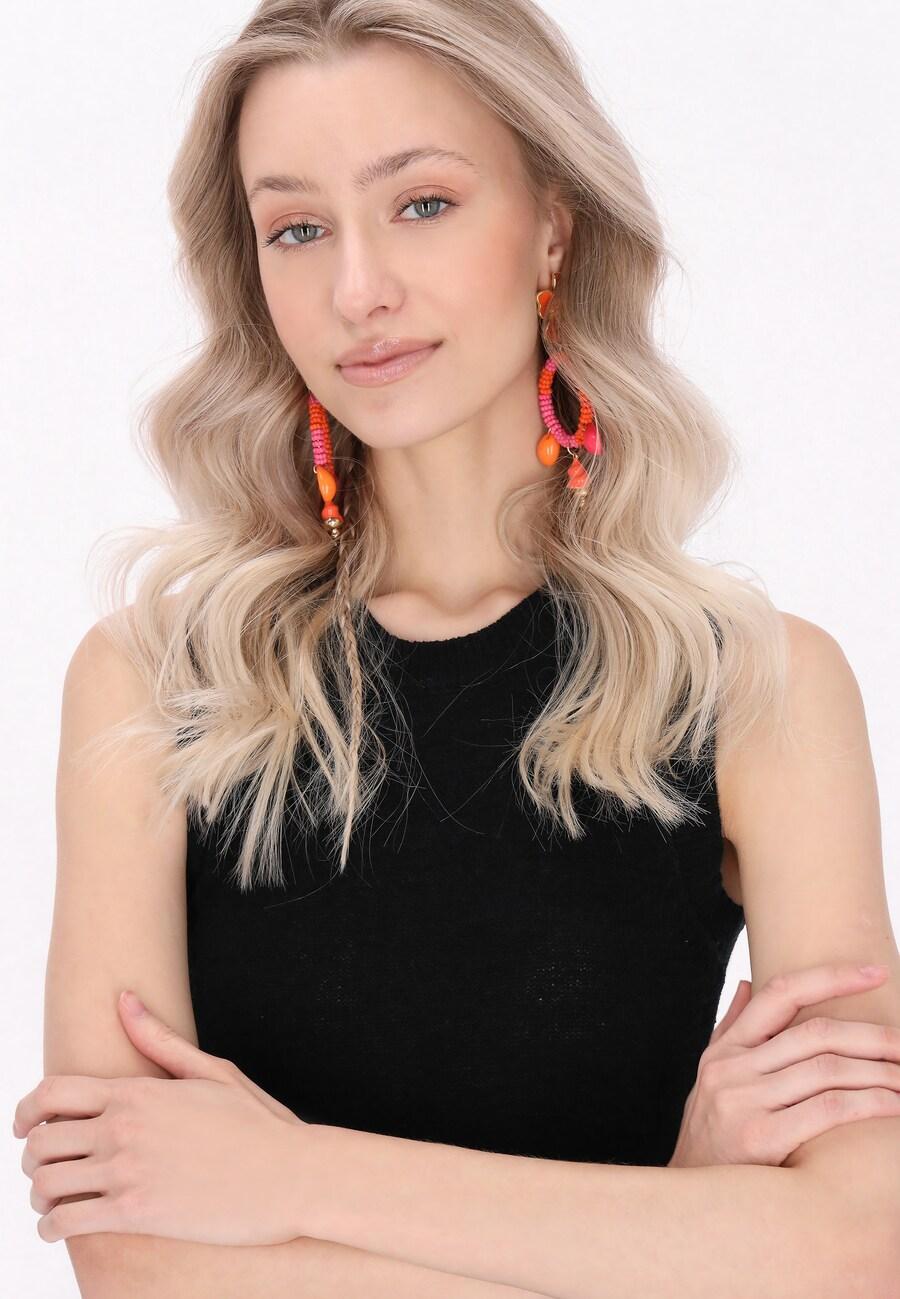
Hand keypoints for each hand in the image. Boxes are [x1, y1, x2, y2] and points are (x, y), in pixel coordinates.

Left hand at [13, 990, 310, 1246]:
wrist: (292, 1174)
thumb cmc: (257, 1123)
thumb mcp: (212, 1070)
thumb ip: (159, 1038)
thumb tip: (124, 998)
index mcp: (137, 1092)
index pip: (51, 1093)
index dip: (24, 1111)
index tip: (24, 1126)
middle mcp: (123, 1128)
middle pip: (40, 1142)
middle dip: (31, 1157)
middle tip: (43, 1168)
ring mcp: (127, 1171)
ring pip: (46, 1185)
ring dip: (39, 1195)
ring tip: (53, 1201)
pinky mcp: (135, 1214)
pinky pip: (67, 1223)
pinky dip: (52, 1228)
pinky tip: (62, 1228)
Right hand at [668, 962, 899, 1167]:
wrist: (688, 1206)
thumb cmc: (709, 1143)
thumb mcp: (711, 1081)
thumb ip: (731, 1030)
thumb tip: (748, 983)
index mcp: (725, 1050)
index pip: (781, 993)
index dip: (831, 977)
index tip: (875, 973)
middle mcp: (733, 1068)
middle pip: (817, 1034)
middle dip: (873, 1036)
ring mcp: (744, 1102)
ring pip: (828, 1069)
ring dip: (880, 1072)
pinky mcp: (761, 1139)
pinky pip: (828, 1109)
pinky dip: (869, 1103)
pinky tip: (894, 1107)